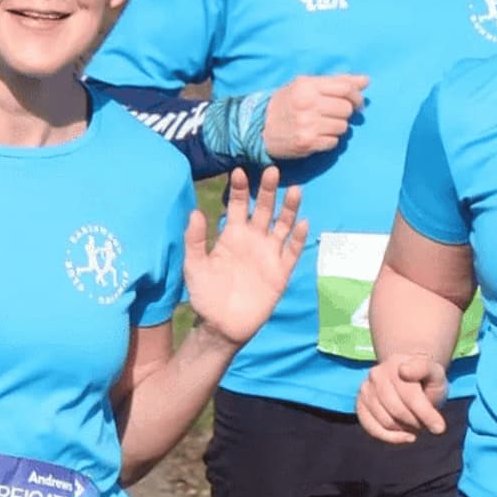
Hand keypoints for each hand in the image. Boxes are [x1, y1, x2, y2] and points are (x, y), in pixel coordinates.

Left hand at [184, 167, 306, 346]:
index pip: (239, 205)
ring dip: (289, 208)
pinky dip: (298, 238)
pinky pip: (292, 251)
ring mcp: (269, 254)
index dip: (241, 188)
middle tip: (272, 170)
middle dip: (268, 190)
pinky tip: (302, 223)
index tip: (240, 171)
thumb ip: (195, 240)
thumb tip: (195, 211)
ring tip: (294, 189)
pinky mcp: (280, 272)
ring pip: (283, 225)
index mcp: (232, 234)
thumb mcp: (194, 266)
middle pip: (264, 209)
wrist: (221, 326)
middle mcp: (253, 239)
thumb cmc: (205, 295)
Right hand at [262, 74, 368, 158]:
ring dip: (337, 127)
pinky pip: (333, 142)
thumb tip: (366, 81)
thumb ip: (337, 81)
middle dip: (345, 113)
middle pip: (346, 109)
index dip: (356, 96)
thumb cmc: (286, 103)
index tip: (357, 102)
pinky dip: (329, 140)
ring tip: (324, 125)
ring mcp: (307, 125)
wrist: (259, 127)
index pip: (346, 88)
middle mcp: (308, 104)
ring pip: (342, 127)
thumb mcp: (306, 86)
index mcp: (307, 85)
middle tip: (335, 115)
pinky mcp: (307, 143)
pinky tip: (318, 136)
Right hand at [356, 353, 447, 443]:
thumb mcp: (435, 372)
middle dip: (416, 422)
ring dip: (404, 429)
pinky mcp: (360, 404)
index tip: (439, 428)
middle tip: (426, 422)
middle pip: (397, 411)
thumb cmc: (425, 379)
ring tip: (415, 423)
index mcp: (396, 363)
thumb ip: (425, 369)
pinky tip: (405, 436)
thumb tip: (405, 372)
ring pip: (385, 421)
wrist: (408, 377)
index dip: (426, 414)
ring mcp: (365, 389)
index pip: (410, 395)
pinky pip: (371, 428)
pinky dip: (390, 437)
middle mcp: (376, 374)